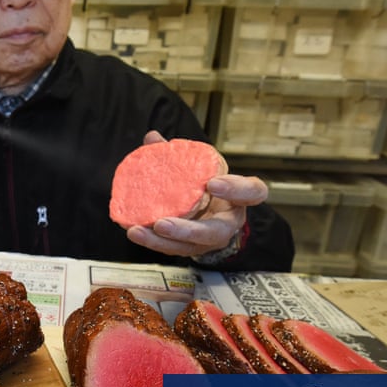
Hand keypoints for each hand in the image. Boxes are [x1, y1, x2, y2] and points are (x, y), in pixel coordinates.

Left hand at [124, 131, 268, 257]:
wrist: (212, 211)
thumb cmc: (209, 185)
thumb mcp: (202, 168)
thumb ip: (181, 155)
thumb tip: (152, 137)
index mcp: (240, 198)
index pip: (252, 192)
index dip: (235, 189)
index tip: (213, 183)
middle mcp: (228, 223)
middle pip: (214, 232)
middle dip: (187, 230)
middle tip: (162, 223)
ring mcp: (210, 240)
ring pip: (190, 246)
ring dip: (162, 241)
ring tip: (138, 231)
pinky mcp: (193, 248)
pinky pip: (173, 249)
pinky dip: (152, 242)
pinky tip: (134, 231)